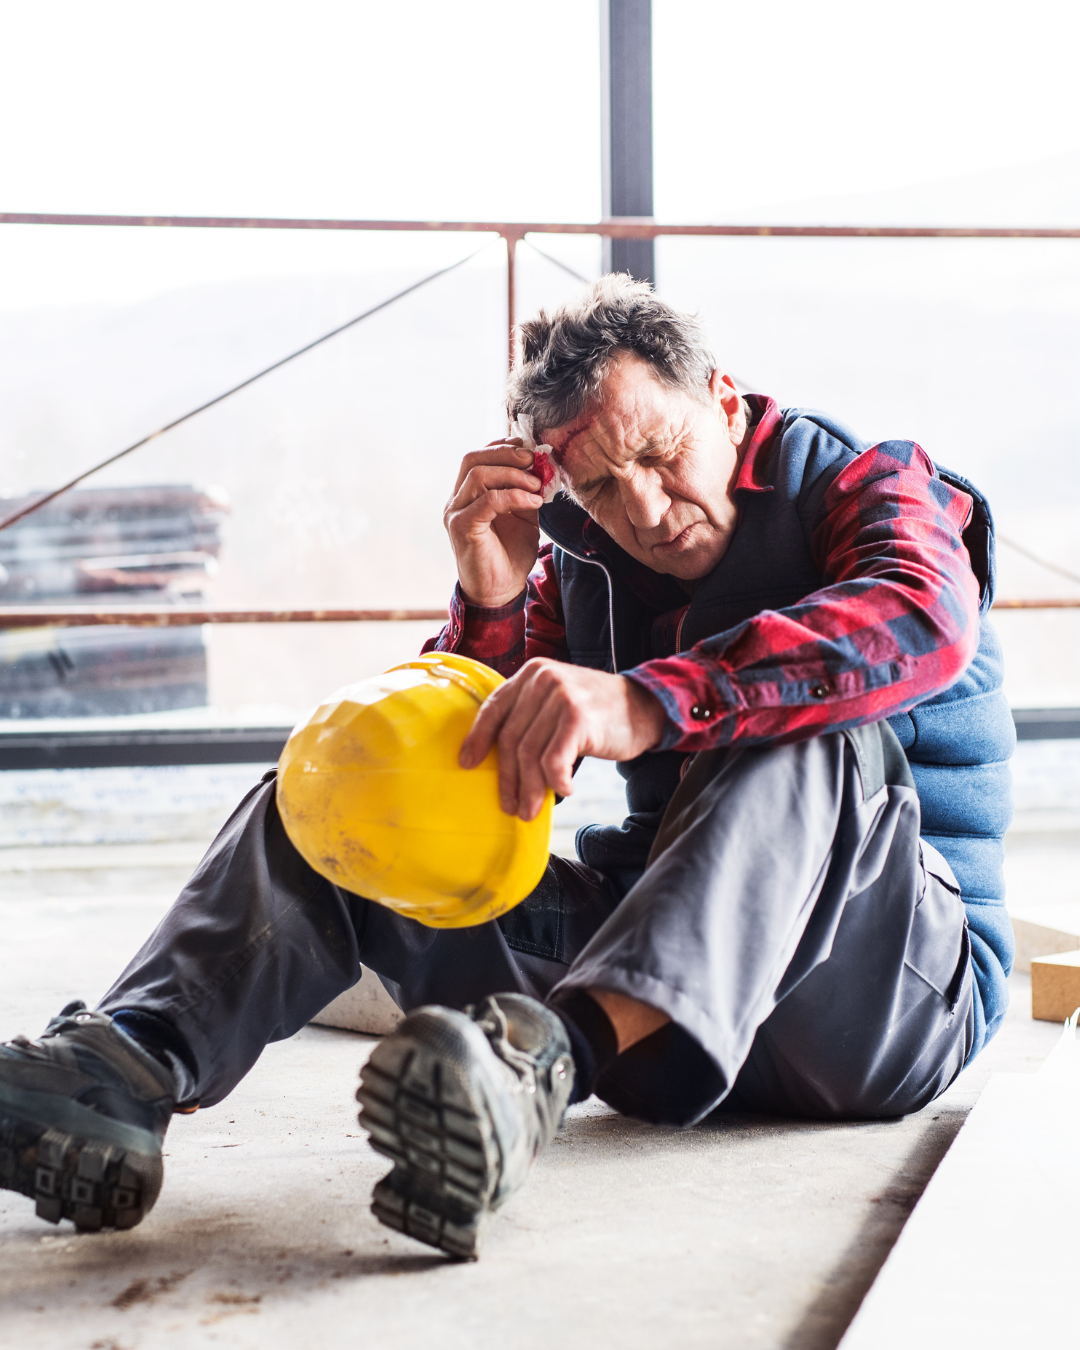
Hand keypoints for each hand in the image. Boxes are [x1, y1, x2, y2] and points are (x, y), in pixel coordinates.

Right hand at [444, 440, 543, 607]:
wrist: (500, 592)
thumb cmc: (509, 556)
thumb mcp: (524, 516)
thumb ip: (526, 491)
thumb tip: (541, 467)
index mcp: (468, 495)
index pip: (477, 457)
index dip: (502, 447)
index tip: (529, 448)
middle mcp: (457, 501)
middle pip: (473, 459)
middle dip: (506, 455)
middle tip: (534, 461)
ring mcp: (456, 513)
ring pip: (478, 475)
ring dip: (512, 475)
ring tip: (536, 485)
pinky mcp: (462, 527)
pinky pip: (487, 501)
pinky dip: (513, 496)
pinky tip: (533, 501)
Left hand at [459, 659, 666, 820]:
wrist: (644, 708)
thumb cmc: (597, 714)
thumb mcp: (558, 703)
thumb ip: (531, 718)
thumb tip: (500, 763)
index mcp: (532, 674)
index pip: (494, 708)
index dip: (477, 738)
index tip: (467, 764)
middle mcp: (543, 679)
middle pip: (511, 738)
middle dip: (508, 778)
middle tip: (510, 806)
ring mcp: (561, 696)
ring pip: (530, 753)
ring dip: (530, 788)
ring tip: (530, 810)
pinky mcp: (578, 716)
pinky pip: (554, 760)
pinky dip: (556, 781)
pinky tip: (564, 790)